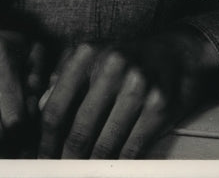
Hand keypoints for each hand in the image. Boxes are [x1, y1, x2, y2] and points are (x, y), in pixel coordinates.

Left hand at [37, 27, 218, 158]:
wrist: (177, 52)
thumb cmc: (128, 59)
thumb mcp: (93, 59)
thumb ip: (65, 79)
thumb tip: (42, 108)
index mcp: (89, 53)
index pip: (57, 106)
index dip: (46, 141)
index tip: (41, 159)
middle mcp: (112, 65)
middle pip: (79, 129)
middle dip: (66, 160)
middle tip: (59, 174)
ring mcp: (138, 85)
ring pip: (104, 143)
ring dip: (90, 166)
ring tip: (82, 174)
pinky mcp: (159, 105)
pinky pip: (131, 147)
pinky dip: (117, 165)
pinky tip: (109, 170)